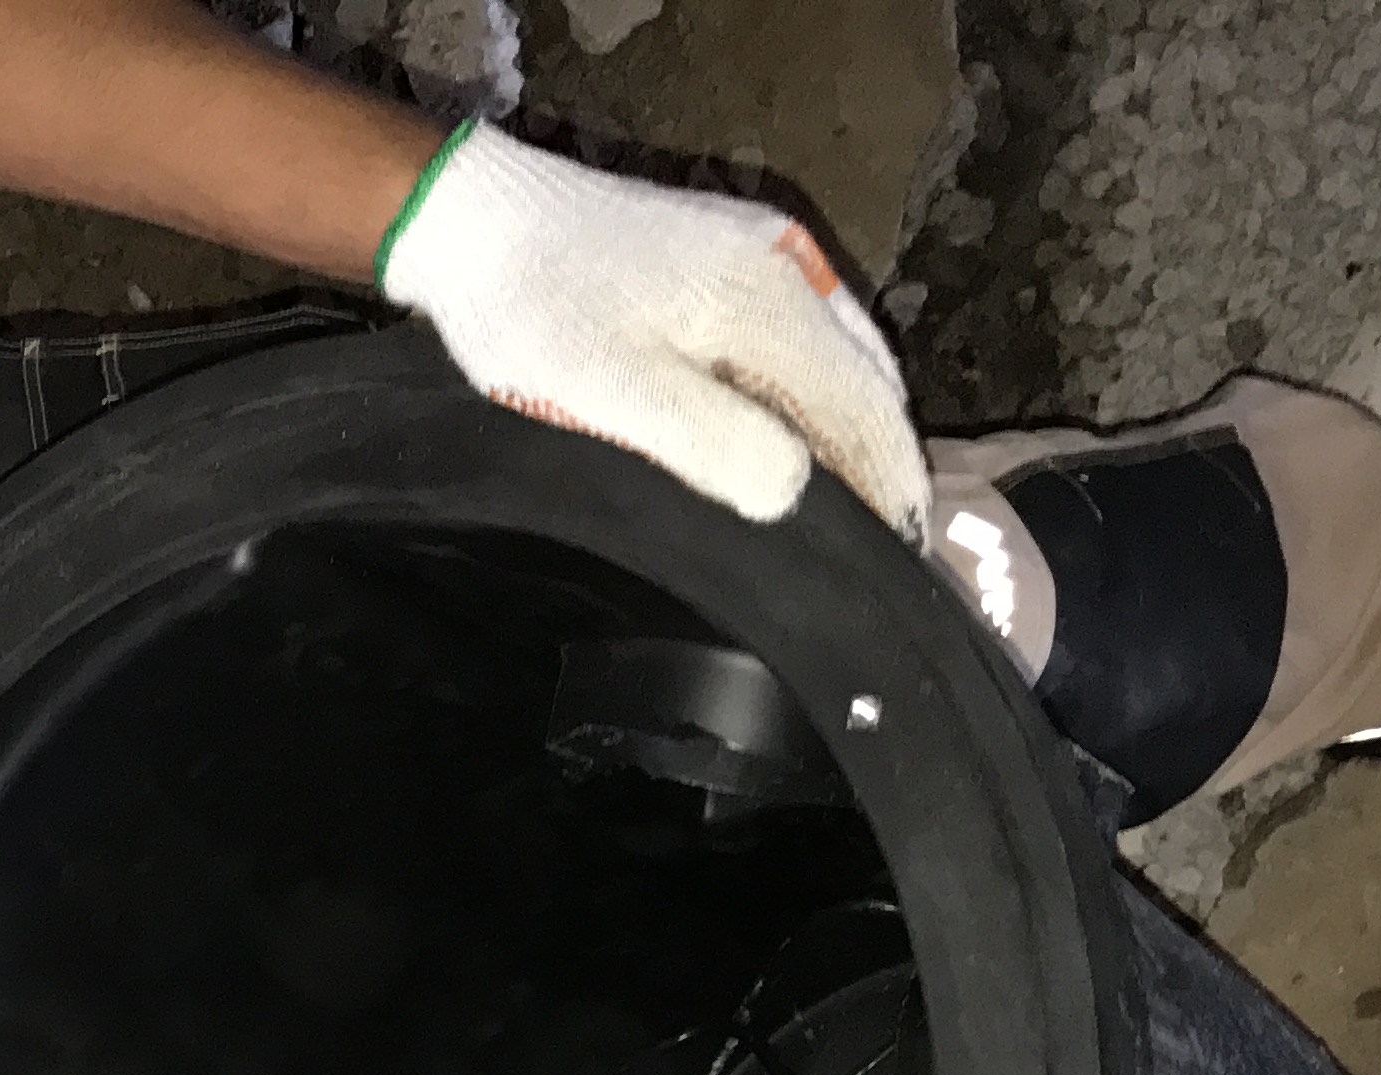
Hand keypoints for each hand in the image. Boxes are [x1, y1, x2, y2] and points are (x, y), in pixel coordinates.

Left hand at [379, 125, 927, 536]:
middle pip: (865, 376)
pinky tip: (798, 420)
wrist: (473, 217)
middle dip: (883, 454)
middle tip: (892, 534)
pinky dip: (816, 382)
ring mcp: (758, 249)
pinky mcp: (723, 248)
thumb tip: (795, 491)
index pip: (863, 408)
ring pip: (838, 350)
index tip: (907, 551)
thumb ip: (715, 444)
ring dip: (852, 418)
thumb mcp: (619, 395)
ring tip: (854, 491)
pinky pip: (802, 327)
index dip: (890, 483)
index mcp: (771, 305)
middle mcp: (785, 266)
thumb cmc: (536, 316)